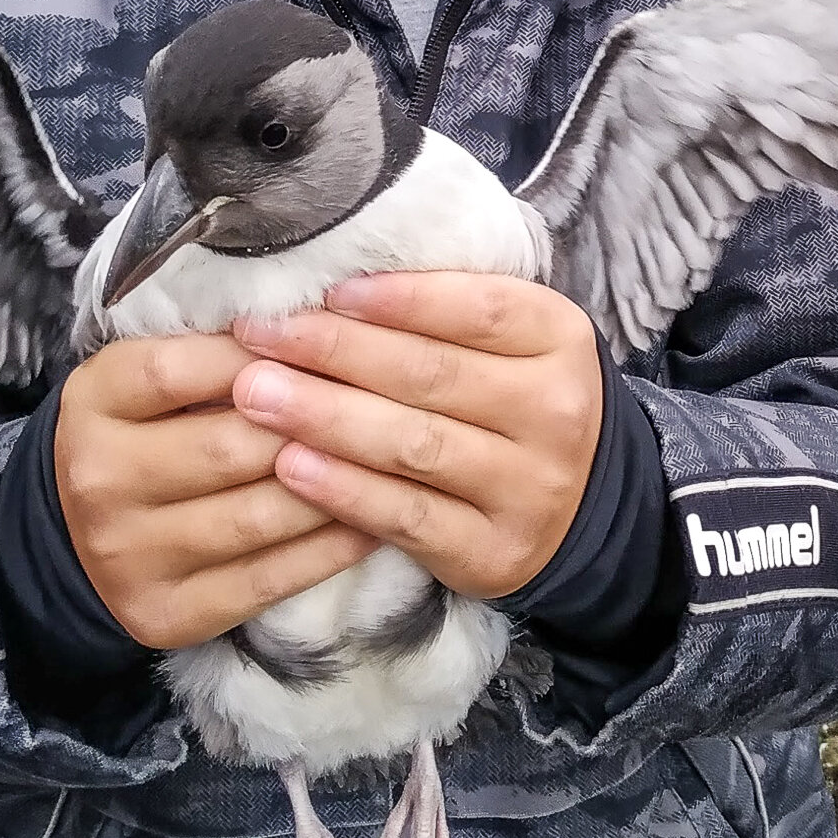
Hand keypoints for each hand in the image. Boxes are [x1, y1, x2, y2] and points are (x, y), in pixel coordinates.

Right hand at [53, 334, 378, 649]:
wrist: (68, 537)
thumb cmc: (139, 433)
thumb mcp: (148, 377)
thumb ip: (212, 350)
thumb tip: (316, 324)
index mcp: (95, 402)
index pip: (182, 370)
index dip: (264, 356)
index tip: (326, 341)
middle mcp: (100, 479)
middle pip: (229, 446)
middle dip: (315, 423)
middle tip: (382, 403)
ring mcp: (130, 555)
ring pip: (258, 516)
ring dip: (337, 487)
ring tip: (390, 460)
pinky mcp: (167, 613)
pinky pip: (268, 579)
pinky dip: (332, 549)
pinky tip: (375, 521)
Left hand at [228, 274, 604, 597]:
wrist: (580, 506)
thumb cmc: (515, 401)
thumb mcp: (512, 340)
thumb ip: (447, 309)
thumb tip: (334, 286)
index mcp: (560, 339)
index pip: (476, 309)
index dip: (397, 298)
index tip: (325, 291)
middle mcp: (555, 412)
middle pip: (432, 374)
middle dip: (335, 352)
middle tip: (260, 337)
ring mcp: (529, 488)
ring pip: (414, 445)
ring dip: (326, 417)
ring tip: (257, 396)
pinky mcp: (493, 551)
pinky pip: (408, 516)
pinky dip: (345, 490)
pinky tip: (292, 466)